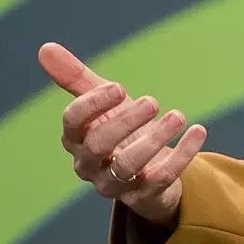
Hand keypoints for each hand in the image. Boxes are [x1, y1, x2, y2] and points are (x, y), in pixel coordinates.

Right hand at [42, 41, 206, 228]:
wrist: (148, 172)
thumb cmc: (120, 131)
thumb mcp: (102, 103)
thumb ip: (76, 78)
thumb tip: (45, 47)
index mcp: (76, 139)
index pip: (72, 122)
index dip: (93, 104)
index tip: (119, 87)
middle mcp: (90, 165)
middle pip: (99, 145)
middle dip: (124, 122)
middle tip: (152, 101)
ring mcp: (116, 184)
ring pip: (129, 166)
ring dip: (155, 140)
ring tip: (178, 115)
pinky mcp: (145, 196)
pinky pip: (162, 178)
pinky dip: (182, 154)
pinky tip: (198, 131)